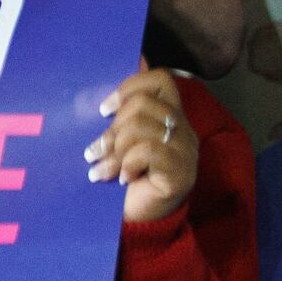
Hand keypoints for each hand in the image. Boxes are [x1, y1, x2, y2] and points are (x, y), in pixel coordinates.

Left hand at [88, 67, 196, 223]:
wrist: (138, 225)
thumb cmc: (126, 179)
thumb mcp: (121, 140)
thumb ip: (127, 107)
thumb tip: (136, 55)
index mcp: (172, 117)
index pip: (160, 80)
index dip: (129, 87)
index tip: (103, 110)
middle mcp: (184, 131)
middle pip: (144, 104)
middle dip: (113, 128)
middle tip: (96, 150)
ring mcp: (186, 152)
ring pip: (142, 127)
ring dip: (113, 149)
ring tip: (99, 167)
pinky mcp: (180, 174)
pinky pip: (148, 151)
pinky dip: (127, 163)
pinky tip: (120, 178)